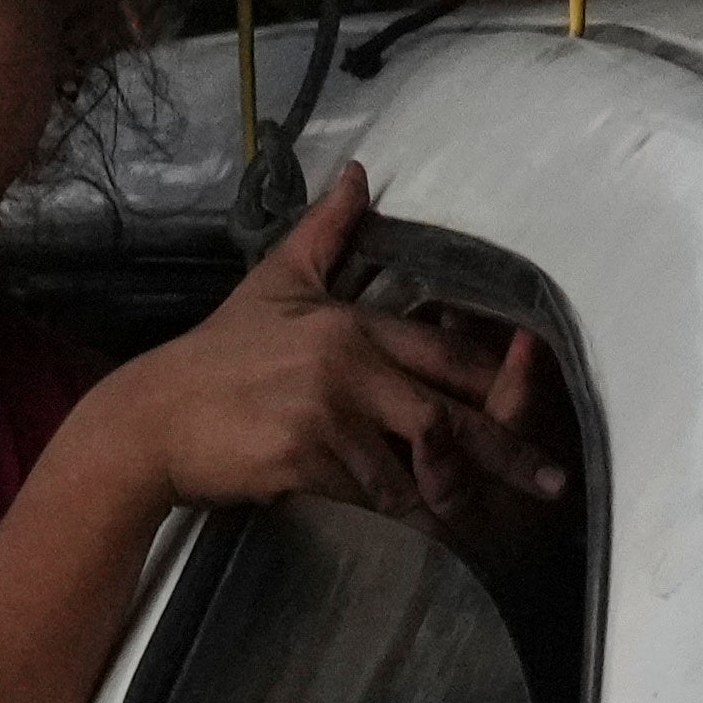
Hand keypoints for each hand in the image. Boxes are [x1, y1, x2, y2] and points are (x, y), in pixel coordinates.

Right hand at [89, 171, 566, 542]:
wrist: (153, 417)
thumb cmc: (216, 356)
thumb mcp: (275, 281)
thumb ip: (327, 231)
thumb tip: (358, 173)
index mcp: (350, 324)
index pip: (443, 356)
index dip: (499, 378)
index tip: (540, 396)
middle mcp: (347, 365)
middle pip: (449, 416)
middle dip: (506, 453)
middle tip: (550, 483)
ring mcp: (327, 414)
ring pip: (410, 467)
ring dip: (441, 496)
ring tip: (478, 522)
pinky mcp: (304, 458)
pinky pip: (367, 495)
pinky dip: (389, 512)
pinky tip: (410, 528)